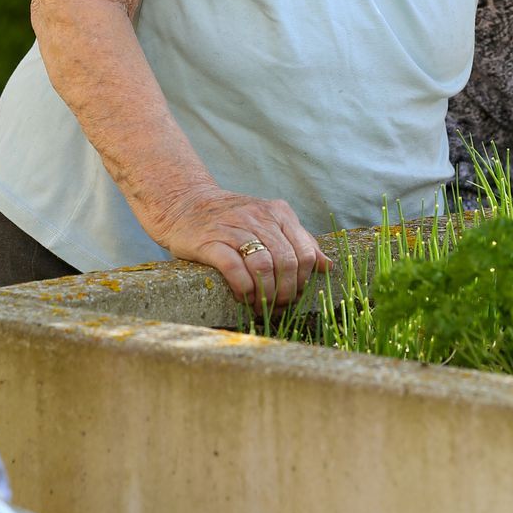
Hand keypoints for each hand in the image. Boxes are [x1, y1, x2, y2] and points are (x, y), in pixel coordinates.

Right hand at [146, 184, 329, 309]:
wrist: (185, 205)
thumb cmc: (232, 220)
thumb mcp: (269, 224)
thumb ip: (299, 242)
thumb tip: (328, 266)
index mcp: (279, 212)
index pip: (306, 252)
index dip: (303, 281)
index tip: (293, 296)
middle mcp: (259, 217)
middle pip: (287, 262)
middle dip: (286, 293)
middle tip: (277, 308)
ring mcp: (234, 227)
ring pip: (264, 266)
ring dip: (266, 294)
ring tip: (260, 307)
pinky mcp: (210, 241)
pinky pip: (234, 267)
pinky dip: (243, 288)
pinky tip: (242, 297)